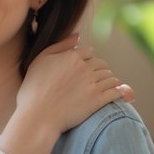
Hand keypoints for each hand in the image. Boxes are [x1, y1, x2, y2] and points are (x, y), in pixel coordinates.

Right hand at [0, 36, 132, 153]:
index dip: (87, 59)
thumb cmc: (33, 90)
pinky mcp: (97, 100)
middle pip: (101, 64)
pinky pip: (116, 91)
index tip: (85, 67)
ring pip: (110, 77)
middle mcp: (84, 68)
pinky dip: (120, 91)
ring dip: (110, 80)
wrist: (37, 116)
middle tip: (97, 77)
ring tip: (107, 86)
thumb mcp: (40, 60)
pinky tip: (119, 94)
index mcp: (71, 57)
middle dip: (100, 69)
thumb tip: (78, 36)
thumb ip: (60, 46)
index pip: (88, 52)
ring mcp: (92, 84)